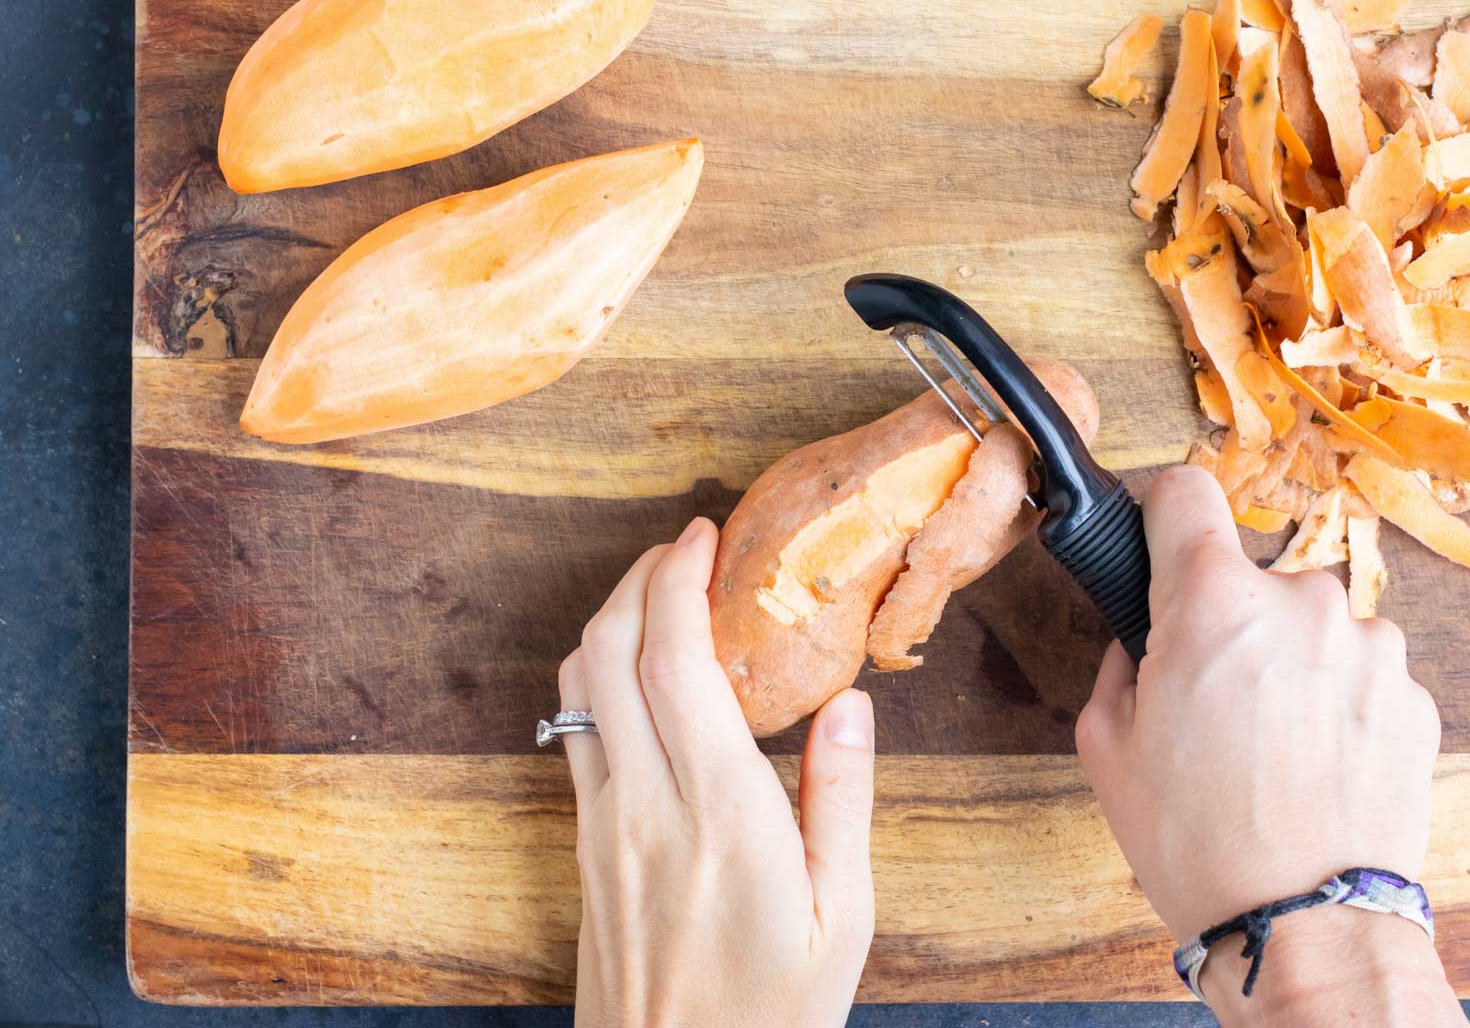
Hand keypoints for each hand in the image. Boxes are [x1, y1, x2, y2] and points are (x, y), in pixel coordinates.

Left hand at [558, 518, 875, 1027]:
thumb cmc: (770, 1017)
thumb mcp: (843, 918)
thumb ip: (842, 799)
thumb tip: (849, 703)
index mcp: (720, 814)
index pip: (675, 661)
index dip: (681, 579)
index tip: (706, 534)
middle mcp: (645, 806)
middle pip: (607, 651)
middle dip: (640, 577)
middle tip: (685, 545)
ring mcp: (603, 826)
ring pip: (577, 686)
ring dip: (611, 620)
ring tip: (662, 595)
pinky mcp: (585, 849)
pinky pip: (575, 731)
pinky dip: (598, 676)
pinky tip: (640, 677)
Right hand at [1076, 466, 1463, 1024]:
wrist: (1309, 928)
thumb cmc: (1200, 844)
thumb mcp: (1108, 747)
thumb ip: (1121, 663)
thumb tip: (1143, 640)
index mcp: (1213, 603)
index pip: (1185, 492)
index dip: (1163, 515)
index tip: (1161, 543)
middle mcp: (1303, 602)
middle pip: (1253, 578)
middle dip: (1230, 624)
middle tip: (1212, 705)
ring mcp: (1371, 646)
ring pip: (1314, 627)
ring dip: (1294, 666)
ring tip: (1274, 752)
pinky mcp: (1415, 695)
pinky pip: (1362, 674)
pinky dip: (1339, 707)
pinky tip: (1317, 770)